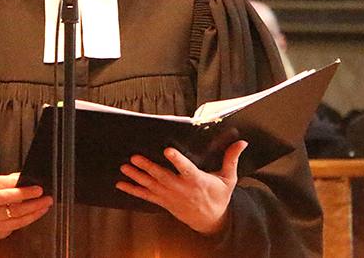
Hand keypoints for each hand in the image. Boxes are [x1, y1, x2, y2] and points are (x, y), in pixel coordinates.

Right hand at [0, 173, 52, 239]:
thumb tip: (29, 179)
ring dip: (34, 207)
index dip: (18, 182)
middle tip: (41, 191)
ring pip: (16, 212)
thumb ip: (11, 180)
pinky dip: (32, 216)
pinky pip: (19, 223)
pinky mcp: (0, 227)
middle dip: (26, 194)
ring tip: (46, 202)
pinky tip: (40, 211)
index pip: (3, 182)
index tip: (33, 183)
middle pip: (8, 198)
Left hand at [115, 140, 247, 234]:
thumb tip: (242, 141)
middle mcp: (181, 189)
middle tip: (135, 157)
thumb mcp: (228, 179)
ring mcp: (171, 197)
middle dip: (148, 167)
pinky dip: (133, 190)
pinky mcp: (164, 202)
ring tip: (125, 167)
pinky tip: (121, 184)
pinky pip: (146, 196)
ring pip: (151, 186)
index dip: (177, 160)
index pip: (186, 168)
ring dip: (137, 176)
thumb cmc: (219, 197)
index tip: (168, 151)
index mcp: (197, 181)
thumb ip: (231, 159)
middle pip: (162, 177)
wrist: (211, 221)